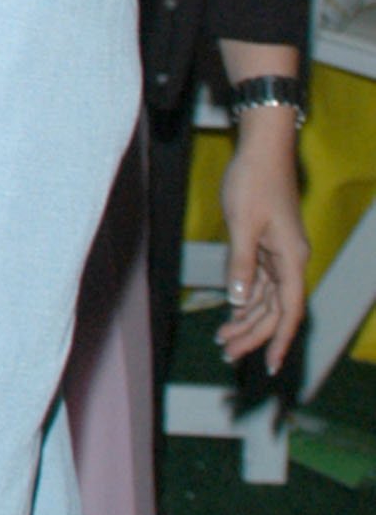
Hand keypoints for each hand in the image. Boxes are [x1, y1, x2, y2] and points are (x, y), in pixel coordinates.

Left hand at [217, 121, 309, 371]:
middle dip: (253, 334)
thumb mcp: (242, 223)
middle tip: (226, 354)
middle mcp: (290, 261)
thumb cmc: (253, 182)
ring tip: (223, 341)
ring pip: (267, 298)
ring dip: (247, 320)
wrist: (261, 150)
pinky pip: (260, 282)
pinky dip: (246, 299)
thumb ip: (241, 263)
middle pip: (276, 309)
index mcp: (291, 259)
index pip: (289, 310)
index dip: (280, 339)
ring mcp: (279, 254)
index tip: (268, 364)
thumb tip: (238, 300)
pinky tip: (232, 314)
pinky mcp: (267, 246)